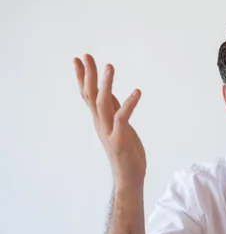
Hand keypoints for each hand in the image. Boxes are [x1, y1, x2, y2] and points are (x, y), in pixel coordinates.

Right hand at [74, 54, 145, 187]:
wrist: (129, 178)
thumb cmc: (126, 152)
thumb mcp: (119, 126)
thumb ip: (113, 110)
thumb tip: (109, 92)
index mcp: (100, 120)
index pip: (87, 95)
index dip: (83, 77)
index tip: (79, 59)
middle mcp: (101, 124)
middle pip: (90, 95)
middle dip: (88, 75)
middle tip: (86, 56)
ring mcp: (109, 132)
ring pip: (103, 104)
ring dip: (105, 84)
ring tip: (109, 66)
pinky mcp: (120, 140)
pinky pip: (122, 118)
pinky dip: (129, 104)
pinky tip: (137, 92)